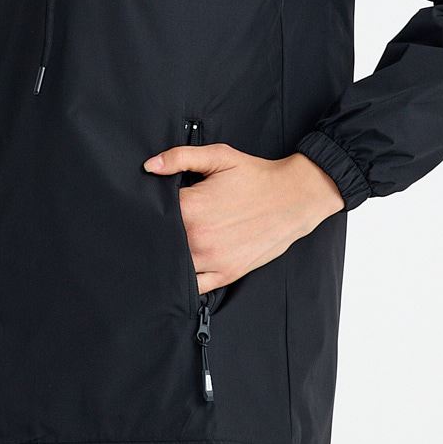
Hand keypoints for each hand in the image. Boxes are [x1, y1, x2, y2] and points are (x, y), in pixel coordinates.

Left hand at [141, 141, 344, 288]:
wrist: (294, 198)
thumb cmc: (256, 177)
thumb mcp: (219, 157)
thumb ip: (180, 157)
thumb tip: (149, 166)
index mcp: (192, 208)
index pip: (153, 213)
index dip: (149, 207)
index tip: (148, 205)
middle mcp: (198, 238)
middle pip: (160, 241)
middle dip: (157, 232)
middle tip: (156, 225)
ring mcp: (212, 260)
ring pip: (173, 265)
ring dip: (168, 256)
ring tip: (169, 244)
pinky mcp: (226, 274)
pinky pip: (195, 286)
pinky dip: (186, 279)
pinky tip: (183, 268)